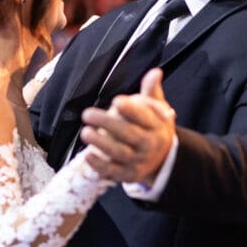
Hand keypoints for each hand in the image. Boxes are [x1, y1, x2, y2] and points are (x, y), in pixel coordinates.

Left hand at [80, 68, 174, 183]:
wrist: (162, 158)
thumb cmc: (153, 127)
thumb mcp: (156, 109)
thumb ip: (151, 90)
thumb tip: (155, 71)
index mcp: (157, 126)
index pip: (144, 117)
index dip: (131, 109)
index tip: (116, 101)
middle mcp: (149, 145)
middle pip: (129, 134)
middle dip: (107, 123)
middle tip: (87, 113)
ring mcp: (139, 162)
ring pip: (120, 153)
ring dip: (101, 143)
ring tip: (85, 132)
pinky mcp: (128, 175)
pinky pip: (113, 171)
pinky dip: (100, 165)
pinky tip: (87, 154)